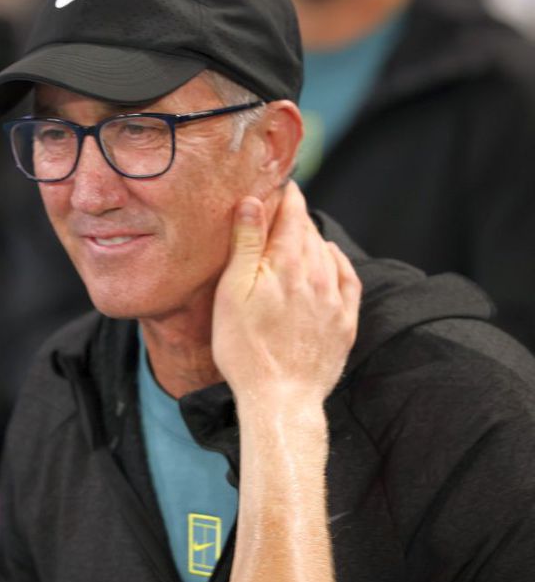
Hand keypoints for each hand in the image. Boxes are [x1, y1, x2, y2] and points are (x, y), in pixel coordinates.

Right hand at [212, 183, 360, 413]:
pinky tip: (328, 259)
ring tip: (298, 233)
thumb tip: (253, 202)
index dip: (286, 195)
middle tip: (283, 205)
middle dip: (296, 215)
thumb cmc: (245, 349)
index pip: (292, 214)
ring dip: (313, 238)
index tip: (280, 183)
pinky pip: (348, 279)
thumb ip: (246, 245)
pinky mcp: (345, 322)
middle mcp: (317, 275)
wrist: (281, 398)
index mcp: (287, 264)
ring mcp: (335, 299)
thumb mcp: (232, 293)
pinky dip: (337, 262)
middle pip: (309, 231)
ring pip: (327, 253)